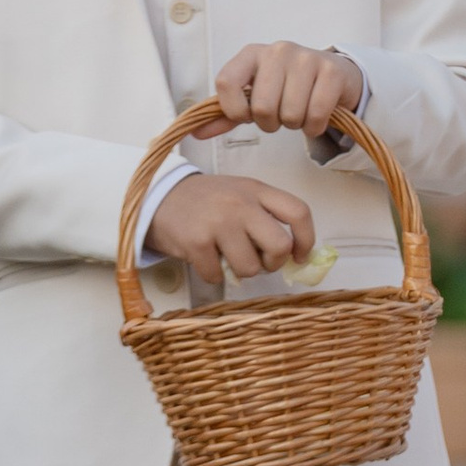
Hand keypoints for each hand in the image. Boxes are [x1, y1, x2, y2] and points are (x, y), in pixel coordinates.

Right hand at [147, 175, 314, 284]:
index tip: (299, 255)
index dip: (306, 240)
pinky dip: (213, 274)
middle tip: (260, 260)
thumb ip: (266, 216)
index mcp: (257, 190)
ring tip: (227, 256)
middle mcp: (241, 203)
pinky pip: (219, 276)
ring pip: (251, 267)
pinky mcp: (197, 242)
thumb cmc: (207, 201)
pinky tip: (205, 258)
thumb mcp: (240, 195)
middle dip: (273, 262)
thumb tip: (293, 255)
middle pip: (280, 245)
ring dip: (241, 271)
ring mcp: (219, 222)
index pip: (298, 212)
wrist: (159, 196)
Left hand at [212, 41, 364, 141]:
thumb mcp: (254, 96)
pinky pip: (316, 115)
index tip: (247, 115)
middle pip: (261, 107)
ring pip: (290, 114)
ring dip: (295, 125)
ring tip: (299, 112)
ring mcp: (306, 58)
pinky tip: (315, 117)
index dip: (234, 110)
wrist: (332, 74)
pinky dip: (314, 127)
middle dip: (270, 123)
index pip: (225, 82)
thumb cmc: (287, 87)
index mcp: (251, 54)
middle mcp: (277, 50)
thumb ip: (226, 115)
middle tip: (279, 116)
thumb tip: (195, 132)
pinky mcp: (331, 71)